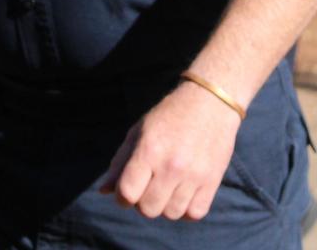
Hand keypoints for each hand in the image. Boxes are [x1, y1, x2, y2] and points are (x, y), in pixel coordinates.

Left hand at [100, 80, 239, 220]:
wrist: (210, 101)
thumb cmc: (168, 115)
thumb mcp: (139, 130)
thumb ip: (120, 161)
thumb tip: (103, 190)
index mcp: (149, 149)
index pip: (127, 193)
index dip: (122, 197)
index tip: (127, 190)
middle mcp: (171, 165)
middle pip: (148, 209)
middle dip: (143, 201)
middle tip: (148, 185)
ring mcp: (194, 175)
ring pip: (171, 214)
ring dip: (165, 205)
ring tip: (167, 186)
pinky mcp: (212, 180)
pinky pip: (194, 214)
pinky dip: (187, 209)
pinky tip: (183, 192)